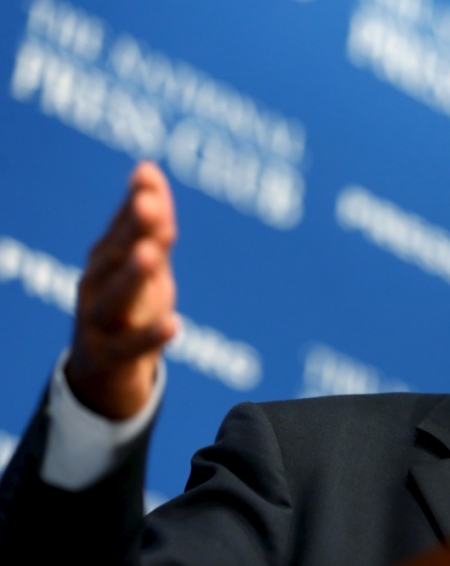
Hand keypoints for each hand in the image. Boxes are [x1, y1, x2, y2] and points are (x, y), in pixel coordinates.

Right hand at [65, 162, 177, 419]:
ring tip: (150, 255)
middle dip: (132, 229)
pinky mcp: (107, 355)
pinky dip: (150, 336)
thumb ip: (151, 223)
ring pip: (115, 297)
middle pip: (115, 254)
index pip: (124, 224)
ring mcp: (98, 320)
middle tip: (148, 205)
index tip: (148, 174)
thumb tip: (148, 168)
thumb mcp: (145, 262)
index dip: (137, 199)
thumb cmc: (131, 303)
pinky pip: (130, 346)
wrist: (106, 367)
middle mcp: (97, 283)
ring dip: (132, 275)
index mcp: (107, 256)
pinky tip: (174, 324)